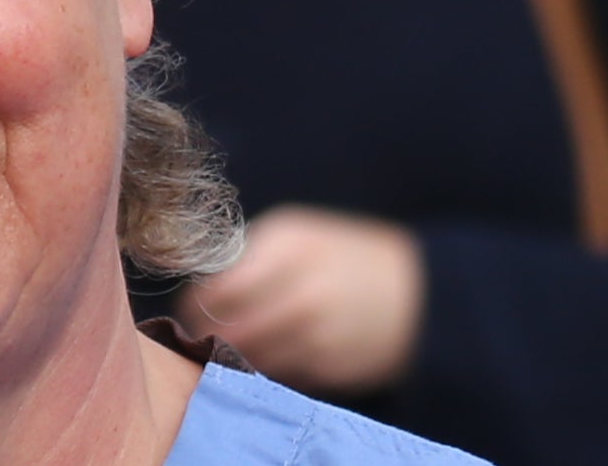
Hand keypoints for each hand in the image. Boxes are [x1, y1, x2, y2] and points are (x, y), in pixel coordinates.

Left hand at [178, 206, 424, 392]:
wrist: (419, 294)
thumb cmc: (345, 256)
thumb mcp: (300, 234)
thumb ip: (250, 255)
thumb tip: (202, 287)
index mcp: (288, 246)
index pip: (218, 286)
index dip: (195, 302)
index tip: (188, 307)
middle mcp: (301, 290)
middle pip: (228, 327)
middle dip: (205, 333)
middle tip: (196, 334)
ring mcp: (316, 334)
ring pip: (248, 357)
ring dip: (230, 355)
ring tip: (225, 347)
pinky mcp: (328, 368)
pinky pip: (277, 373)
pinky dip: (263, 368)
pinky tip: (265, 356)